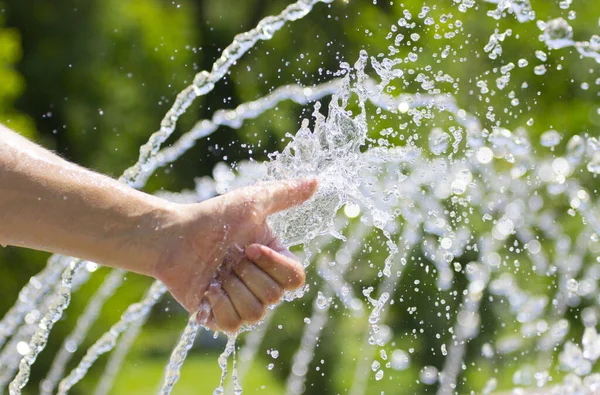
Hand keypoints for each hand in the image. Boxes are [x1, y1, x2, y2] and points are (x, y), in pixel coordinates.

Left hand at [153, 178, 317, 331]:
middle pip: (274, 296)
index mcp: (274, 260)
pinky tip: (207, 289)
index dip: (274, 265)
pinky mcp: (219, 318)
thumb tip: (316, 181)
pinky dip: (217, 305)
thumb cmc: (213, 216)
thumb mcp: (252, 202)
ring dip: (232, 289)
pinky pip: (231, 324)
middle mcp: (262, 284)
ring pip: (255, 313)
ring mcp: (242, 302)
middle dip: (247, 274)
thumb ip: (285, 194)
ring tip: (217, 274)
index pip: (295, 278)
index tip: (250, 247)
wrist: (174, 237)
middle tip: (229, 258)